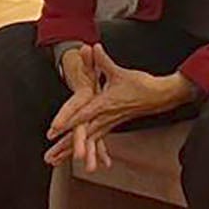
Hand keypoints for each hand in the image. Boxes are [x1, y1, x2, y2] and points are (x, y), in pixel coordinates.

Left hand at [53, 44, 196, 164]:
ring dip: (69, 152)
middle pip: (81, 134)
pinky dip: (86, 152)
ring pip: (86, 142)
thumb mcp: (119, 71)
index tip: (54, 130)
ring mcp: (109, 124)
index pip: (82, 115)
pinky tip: (80, 162)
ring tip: (54, 162)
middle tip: (49, 156)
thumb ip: (103, 61)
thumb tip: (93, 46)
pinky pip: (96, 142)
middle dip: (64, 146)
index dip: (68, 121)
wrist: (160, 96)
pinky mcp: (112, 126)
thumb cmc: (140, 84)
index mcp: (104, 104)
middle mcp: (105, 117)